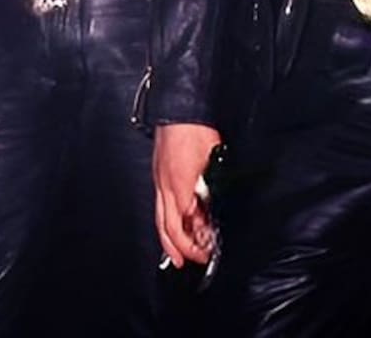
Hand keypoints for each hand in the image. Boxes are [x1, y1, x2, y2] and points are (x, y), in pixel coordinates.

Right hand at [153, 122, 221, 267]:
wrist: (178, 110)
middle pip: (167, 227)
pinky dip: (164, 223)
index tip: (208, 248)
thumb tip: (211, 208)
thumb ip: (211, 187)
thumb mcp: (213, 161)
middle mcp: (164, 185)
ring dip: (168, 241)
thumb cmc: (195, 130)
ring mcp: (158, 180)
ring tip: (176, 256)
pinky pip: (158, 206)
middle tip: (192, 260)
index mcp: (179, 183)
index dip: (196, 240)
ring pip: (159, 218)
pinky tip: (170, 226)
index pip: (185, 222)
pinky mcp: (157, 174)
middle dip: (180, 249)